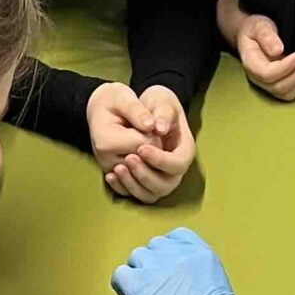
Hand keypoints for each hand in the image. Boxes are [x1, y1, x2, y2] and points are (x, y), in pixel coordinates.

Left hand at [87, 82, 195, 202]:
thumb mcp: (162, 100)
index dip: (161, 160)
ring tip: (118, 168)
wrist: (146, 108)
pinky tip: (110, 175)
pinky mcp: (145, 182)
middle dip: (146, 174)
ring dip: (134, 184)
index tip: (141, 147)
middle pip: (167, 184)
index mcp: (184, 149)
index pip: (178, 164)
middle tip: (129, 157)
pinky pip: (137, 194)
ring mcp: (161, 177)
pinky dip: (124, 188)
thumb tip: (160, 128)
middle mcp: (174, 168)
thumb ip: (163, 112)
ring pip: (152, 194)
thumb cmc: (157, 103)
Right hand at [233, 13, 294, 101]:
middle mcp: (259, 78)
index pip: (267, 74)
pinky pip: (294, 91)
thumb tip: (277, 50)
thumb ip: (266, 36)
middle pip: (279, 87)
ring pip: (287, 93)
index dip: (286, 68)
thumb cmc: (256, 30)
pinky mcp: (281, 84)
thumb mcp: (259, 26)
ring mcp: (269, 84)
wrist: (254, 35)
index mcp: (251, 63)